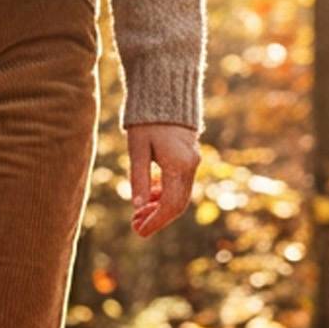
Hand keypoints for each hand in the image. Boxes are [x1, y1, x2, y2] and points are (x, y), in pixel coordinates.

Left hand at [128, 123, 199, 238]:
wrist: (166, 95)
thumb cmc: (147, 120)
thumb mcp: (137, 148)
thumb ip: (139, 178)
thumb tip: (137, 207)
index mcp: (179, 164)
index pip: (170, 204)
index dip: (155, 221)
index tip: (138, 232)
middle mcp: (191, 165)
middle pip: (178, 204)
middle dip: (158, 219)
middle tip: (136, 228)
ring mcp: (192, 162)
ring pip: (180, 195)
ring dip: (160, 208)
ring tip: (137, 215)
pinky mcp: (189, 159)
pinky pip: (180, 185)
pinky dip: (165, 195)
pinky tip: (149, 198)